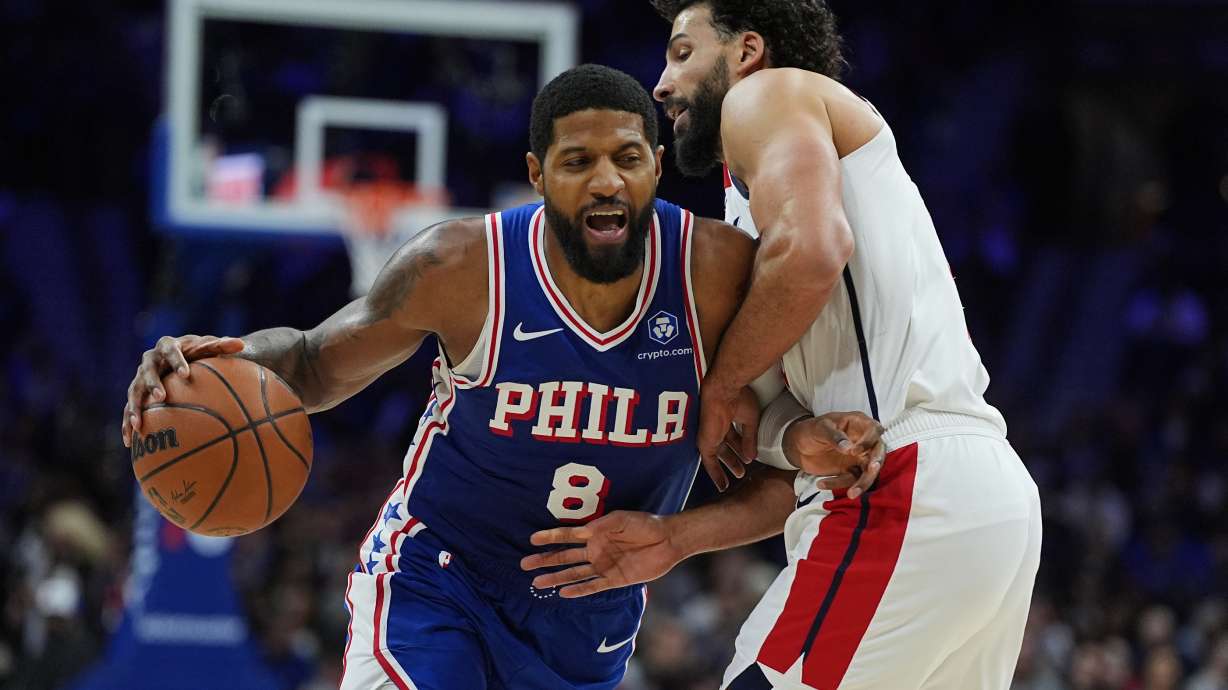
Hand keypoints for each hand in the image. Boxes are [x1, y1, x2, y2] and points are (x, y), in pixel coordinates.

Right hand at [122, 335, 244, 446]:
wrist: (187, 357)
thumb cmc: (203, 352)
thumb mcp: (213, 347)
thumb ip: (224, 346)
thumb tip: (241, 345)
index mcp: (167, 345)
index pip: (170, 350)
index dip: (176, 361)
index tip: (186, 374)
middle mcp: (151, 360)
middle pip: (147, 371)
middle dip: (152, 384)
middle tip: (162, 398)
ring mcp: (141, 377)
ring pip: (134, 391)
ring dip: (134, 407)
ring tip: (139, 425)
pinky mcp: (138, 393)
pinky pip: (130, 409)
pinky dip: (128, 424)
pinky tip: (131, 441)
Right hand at [520, 511, 681, 597]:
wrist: (668, 540)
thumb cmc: (645, 524)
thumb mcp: (623, 519)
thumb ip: (603, 525)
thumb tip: (584, 531)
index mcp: (595, 533)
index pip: (567, 535)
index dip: (550, 537)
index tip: (532, 539)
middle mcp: (596, 550)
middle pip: (565, 557)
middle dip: (545, 560)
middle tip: (524, 564)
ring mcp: (604, 566)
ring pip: (574, 573)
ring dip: (557, 578)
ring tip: (537, 582)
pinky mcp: (615, 580)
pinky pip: (593, 586)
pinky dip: (579, 590)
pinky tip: (563, 593)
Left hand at [696, 384, 759, 491]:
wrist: (724, 390)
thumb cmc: (738, 396)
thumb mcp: (750, 421)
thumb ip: (750, 439)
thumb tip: (752, 456)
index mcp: (728, 419)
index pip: (734, 437)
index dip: (742, 449)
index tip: (748, 459)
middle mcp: (717, 427)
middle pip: (725, 448)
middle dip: (733, 460)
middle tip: (740, 472)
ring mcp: (711, 435)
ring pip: (717, 456)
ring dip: (724, 469)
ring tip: (730, 482)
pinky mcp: (705, 442)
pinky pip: (709, 461)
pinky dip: (715, 474)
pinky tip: (722, 484)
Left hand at [785, 411, 885, 498]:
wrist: (798, 446)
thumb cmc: (811, 430)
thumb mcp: (820, 428)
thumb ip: (834, 436)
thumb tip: (849, 448)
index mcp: (859, 424)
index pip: (874, 430)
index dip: (868, 441)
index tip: (855, 451)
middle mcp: (864, 441)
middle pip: (878, 453)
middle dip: (875, 465)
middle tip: (871, 471)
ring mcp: (858, 457)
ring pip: (869, 472)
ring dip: (862, 484)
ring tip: (851, 494)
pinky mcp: (850, 471)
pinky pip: (851, 480)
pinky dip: (838, 484)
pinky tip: (821, 484)